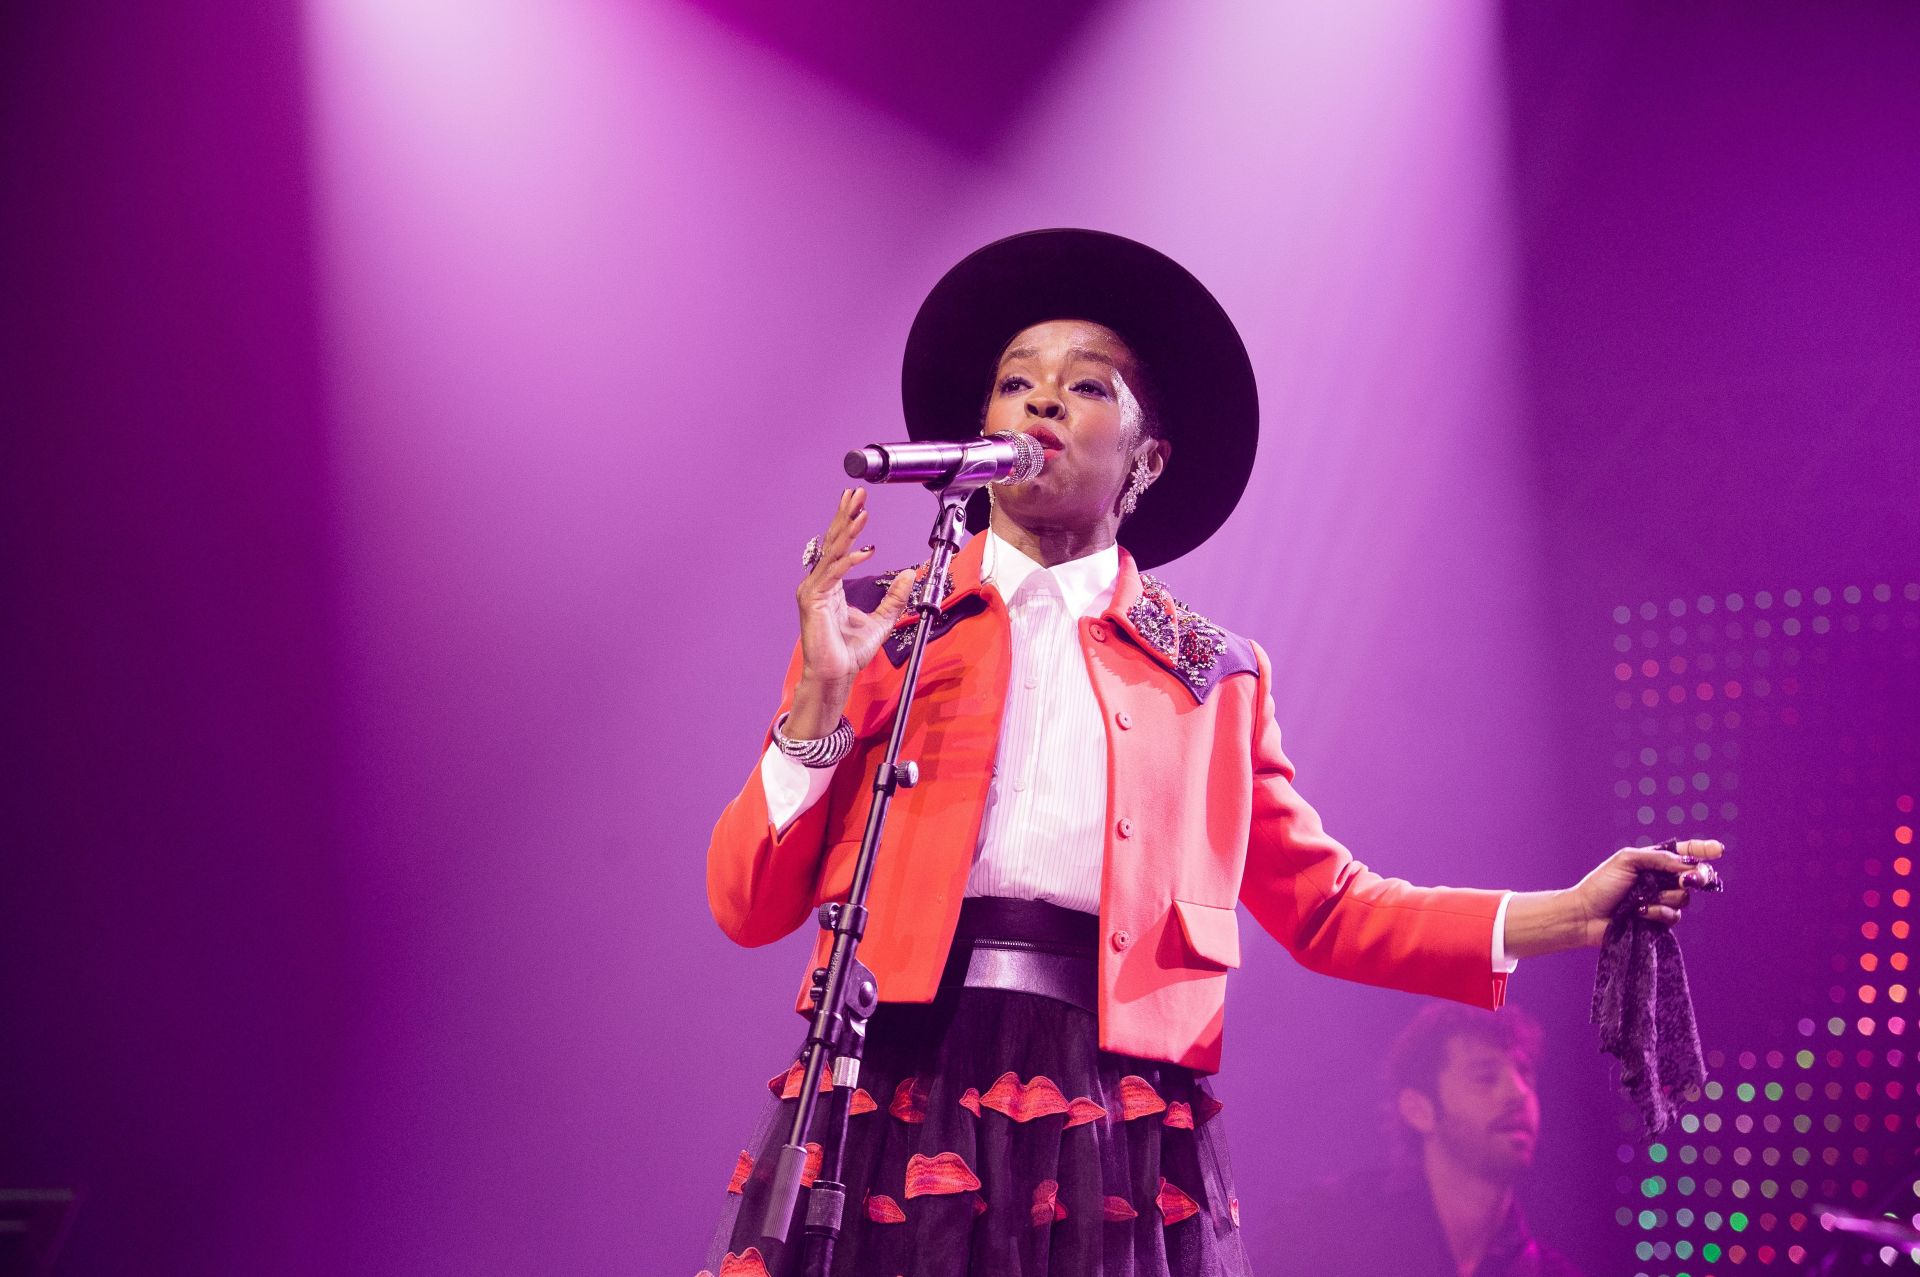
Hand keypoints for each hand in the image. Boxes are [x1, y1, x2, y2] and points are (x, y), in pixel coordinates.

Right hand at [787, 489, 915, 736]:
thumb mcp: (882, 619)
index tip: (858, 503)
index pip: (840, 546)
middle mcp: (819, 583)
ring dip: (848, 531)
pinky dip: (849, 561)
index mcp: (830, 585)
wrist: (835, 675)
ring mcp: (813, 591)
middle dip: (845, 515)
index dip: (849, 523)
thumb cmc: (849, 652)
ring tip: (861, 512)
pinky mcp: (814, 601)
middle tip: (856, 492)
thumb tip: (911, 574)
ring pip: (832, 553)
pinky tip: (864, 550)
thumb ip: (895, 597)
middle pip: (833, 541)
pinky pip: (833, 575)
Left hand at [1569, 838, 1725, 945]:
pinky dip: (1658, 913)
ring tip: (1642, 899)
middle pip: (1693, 876)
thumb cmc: (1602, 885)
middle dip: (1695, 876)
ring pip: (1684, 897)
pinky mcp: (1658, 920)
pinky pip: (1674, 916)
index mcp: (1653, 861)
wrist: (1586, 915)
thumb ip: (1658, 859)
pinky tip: (1640, 913)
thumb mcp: (1627, 861)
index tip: (1718, 850)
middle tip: (1687, 879)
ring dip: (1665, 897)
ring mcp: (1660, 900)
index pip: (1683, 853)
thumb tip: (1687, 865)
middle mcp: (1660, 880)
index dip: (1702, 850)